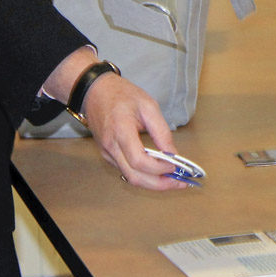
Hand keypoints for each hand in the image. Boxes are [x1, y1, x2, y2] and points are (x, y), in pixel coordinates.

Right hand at [81, 72, 188, 189]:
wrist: (95, 92)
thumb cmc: (122, 95)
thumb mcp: (148, 105)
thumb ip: (161, 131)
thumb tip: (173, 153)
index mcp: (121, 131)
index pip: (139, 161)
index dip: (158, 168)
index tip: (175, 165)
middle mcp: (111, 147)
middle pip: (135, 177)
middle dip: (159, 184)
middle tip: (180, 183)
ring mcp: (107, 154)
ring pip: (131, 178)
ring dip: (153, 183)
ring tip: (173, 180)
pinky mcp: (108, 156)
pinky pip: (127, 171)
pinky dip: (144, 176)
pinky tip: (158, 172)